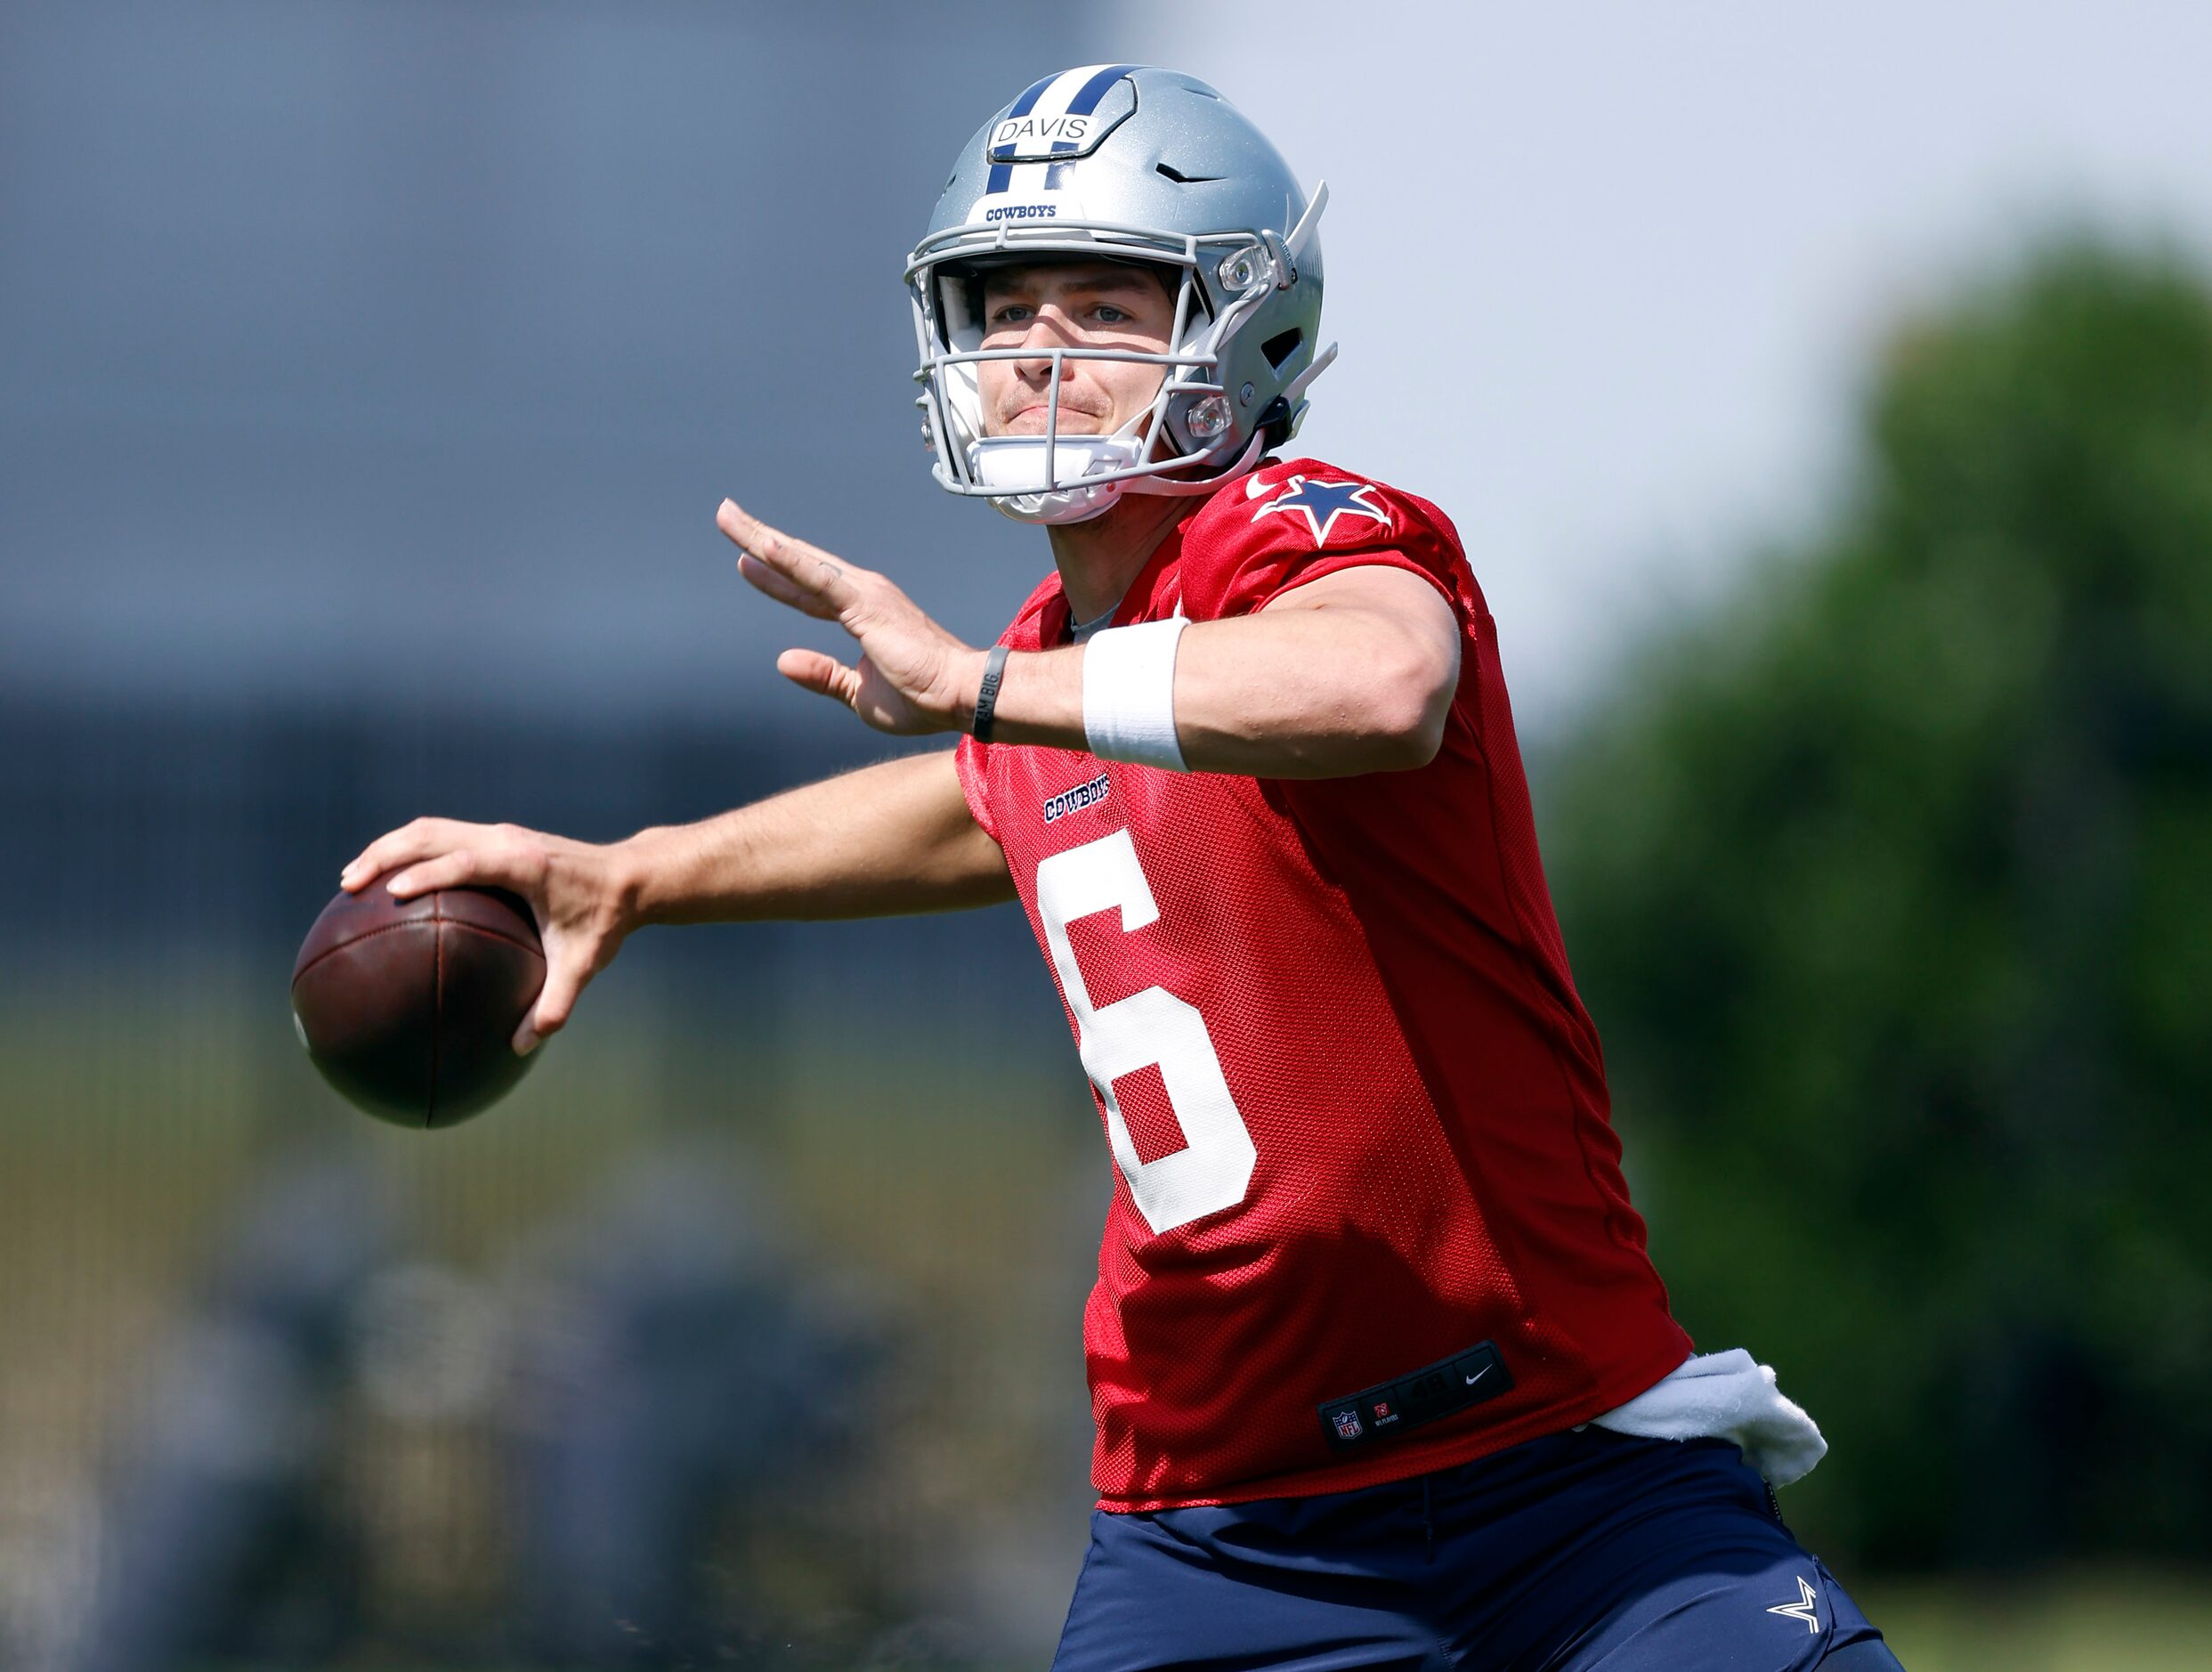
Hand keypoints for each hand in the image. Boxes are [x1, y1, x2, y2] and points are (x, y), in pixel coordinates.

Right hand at [338, 820, 635, 1055]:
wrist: (628, 877)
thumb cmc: (605, 922)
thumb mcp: (584, 966)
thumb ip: (555, 1005)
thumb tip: (521, 1047)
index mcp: (525, 864)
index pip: (467, 862)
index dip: (428, 874)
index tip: (391, 892)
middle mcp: (507, 840)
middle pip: (432, 833)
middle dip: (386, 853)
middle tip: (348, 885)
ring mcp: (500, 832)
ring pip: (430, 828)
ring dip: (388, 847)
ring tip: (351, 879)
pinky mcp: (496, 836)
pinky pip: (442, 836)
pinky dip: (408, 851)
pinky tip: (386, 882)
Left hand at [719, 498, 983, 734]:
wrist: (961, 696)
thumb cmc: (923, 698)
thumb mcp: (858, 693)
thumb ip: (824, 675)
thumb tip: (783, 661)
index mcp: (863, 613)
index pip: (808, 590)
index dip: (776, 577)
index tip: (746, 560)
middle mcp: (862, 593)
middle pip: (799, 563)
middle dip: (759, 540)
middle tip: (726, 515)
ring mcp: (864, 594)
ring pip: (801, 561)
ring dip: (762, 538)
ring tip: (727, 516)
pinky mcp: (865, 604)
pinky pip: (817, 579)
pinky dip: (789, 560)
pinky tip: (761, 544)